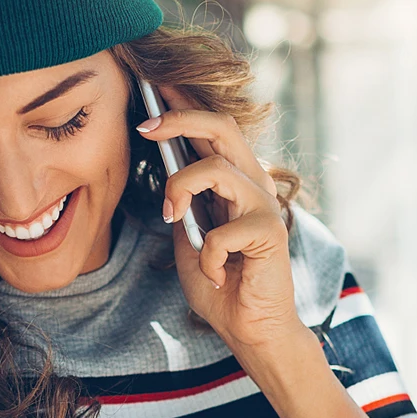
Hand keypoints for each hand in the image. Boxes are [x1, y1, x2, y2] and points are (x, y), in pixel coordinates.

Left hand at [136, 84, 305, 350]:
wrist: (248, 327)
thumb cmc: (220, 283)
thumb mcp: (187, 237)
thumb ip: (181, 205)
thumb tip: (162, 171)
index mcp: (232, 181)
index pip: (210, 130)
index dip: (182, 105)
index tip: (150, 89)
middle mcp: (252, 184)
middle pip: (222, 127)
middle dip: (180, 119)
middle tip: (145, 128)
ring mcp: (264, 206)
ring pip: (217, 169)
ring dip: (182, 189)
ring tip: (172, 217)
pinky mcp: (271, 232)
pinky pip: (224, 231)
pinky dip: (208, 256)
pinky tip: (216, 274)